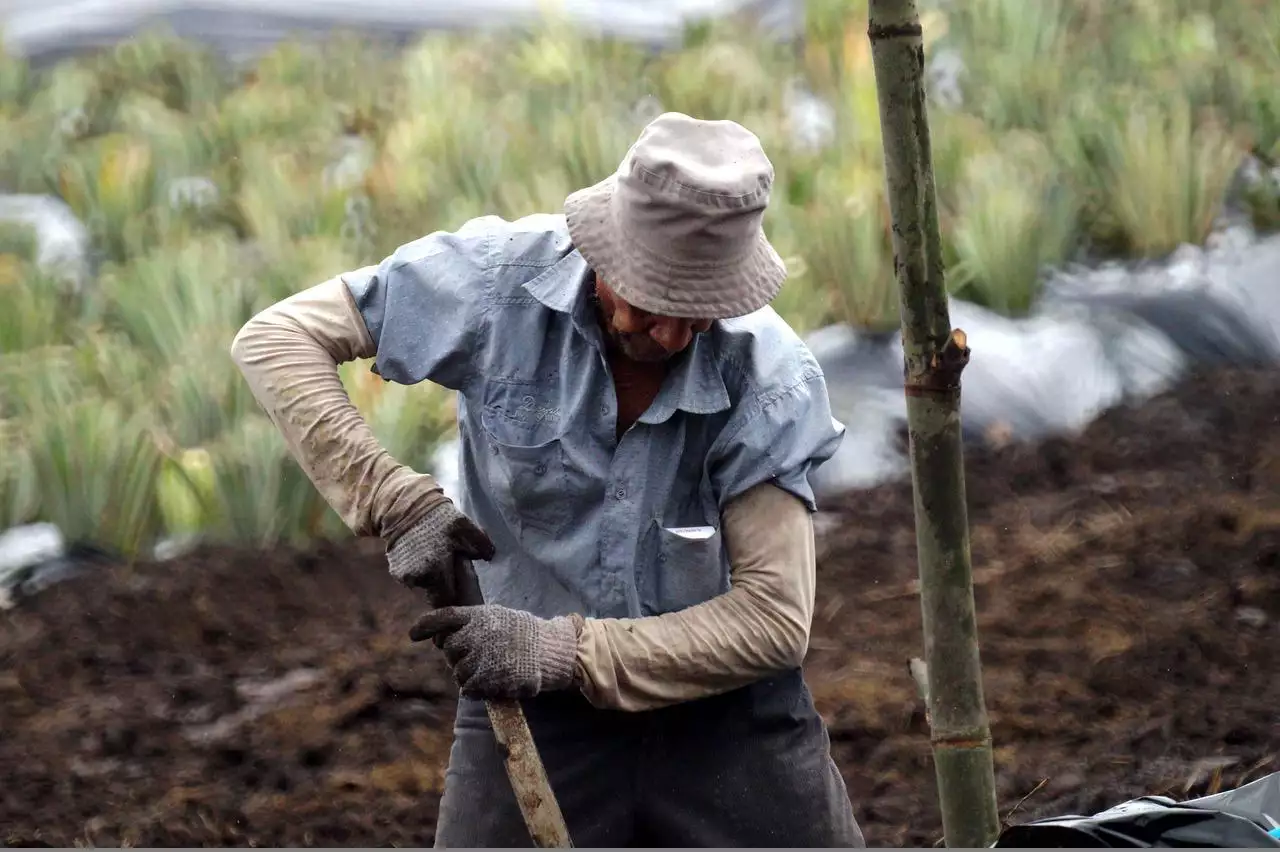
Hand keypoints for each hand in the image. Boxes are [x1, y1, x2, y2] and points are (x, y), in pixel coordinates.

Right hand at [386, 502, 494, 607]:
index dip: (455, 590)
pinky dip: (415, 572)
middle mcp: (420, 576)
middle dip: (442, 584)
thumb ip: (480, 543)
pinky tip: (419, 557)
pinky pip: (410, 579)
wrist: (404, 508)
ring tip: (433, 559)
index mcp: (438, 568)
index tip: (458, 583)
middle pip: (435, 592)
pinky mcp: (395, 571)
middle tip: (446, 568)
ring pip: (423, 585)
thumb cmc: (437, 517)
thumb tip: (490, 556)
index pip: (448, 595)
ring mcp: (405, 575)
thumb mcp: (464, 525)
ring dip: (428, 578)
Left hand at [409, 604, 580, 698]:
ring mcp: (479, 656)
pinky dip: (476, 689)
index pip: (443, 617)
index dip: (425, 626)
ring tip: (492, 668)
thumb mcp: (498, 617)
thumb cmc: (524, 634)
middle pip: (449, 648)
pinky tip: (492, 683)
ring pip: (458, 671)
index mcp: (477, 615)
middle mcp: (474, 633)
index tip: (413, 635)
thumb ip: (472, 623)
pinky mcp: (485, 678)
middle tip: (480, 655)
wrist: (550, 651)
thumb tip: (442, 638)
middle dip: (459, 654)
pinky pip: (468, 688)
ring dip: (469, 673)